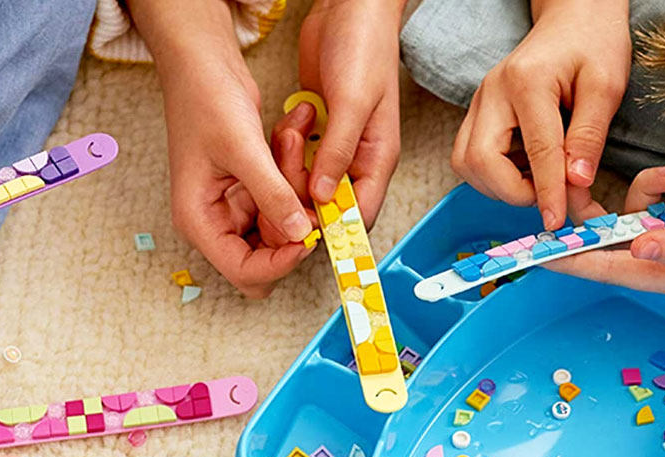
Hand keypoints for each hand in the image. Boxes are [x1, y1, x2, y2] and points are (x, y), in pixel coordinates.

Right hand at [157, 45, 316, 297]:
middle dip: (290, 234)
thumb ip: (272, 195)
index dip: (279, 262)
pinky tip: (291, 141)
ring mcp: (233, 206)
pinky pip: (282, 201)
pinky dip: (293, 179)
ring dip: (294, 198)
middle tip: (306, 201)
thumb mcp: (243, 149)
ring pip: (279, 230)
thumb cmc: (206, 99)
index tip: (308, 237)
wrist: (202, 62)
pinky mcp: (250, 189)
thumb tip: (300, 234)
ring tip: (292, 148)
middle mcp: (215, 220)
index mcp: (199, 220)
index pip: (243, 270)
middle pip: (262, 261)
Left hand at [280, 0, 402, 227]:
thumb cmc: (365, 47)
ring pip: (307, 181)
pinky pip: (296, 156)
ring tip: (292, 132)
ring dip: (291, 165)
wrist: (349, 8)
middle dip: (301, 191)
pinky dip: (286, 146)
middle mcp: (358, 158)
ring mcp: (336, 144)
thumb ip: (339, 151)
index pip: (360, 214)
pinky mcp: (317, 129)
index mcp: (378, 158)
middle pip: (327, 203)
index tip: (302, 224)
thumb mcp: (353, 102)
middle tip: (289, 162)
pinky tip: (289, 123)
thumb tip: (324, 197)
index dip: (333, 226)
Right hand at [451, 0, 630, 229]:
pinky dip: (495, 174)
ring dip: (499, 185)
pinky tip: (526, 168)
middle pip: (478, 161)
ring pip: (466, 163)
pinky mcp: (479, 112)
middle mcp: (492, 93)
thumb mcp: (607, 84)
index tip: (558, 222)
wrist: (572, 17)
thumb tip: (577, 184)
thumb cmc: (593, 43)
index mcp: (526, 82)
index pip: (536, 151)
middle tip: (548, 196)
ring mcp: (480, 102)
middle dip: (511, 191)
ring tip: (538, 180)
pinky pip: (471, 156)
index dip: (547, 193)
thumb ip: (589, 136)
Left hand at [547, 164, 664, 329]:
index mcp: (662, 277)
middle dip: (603, 204)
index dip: (562, 259)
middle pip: (610, 233)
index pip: (598, 268)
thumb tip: (635, 245)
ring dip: (658, 189)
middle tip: (602, 178)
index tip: (529, 250)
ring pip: (643, 210)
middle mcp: (663, 261)